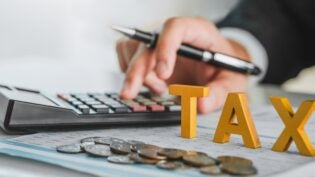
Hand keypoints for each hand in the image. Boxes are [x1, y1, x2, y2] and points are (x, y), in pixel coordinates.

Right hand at [116, 17, 249, 112]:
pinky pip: (126, 55)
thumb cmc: (225, 70)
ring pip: (132, 48)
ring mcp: (158, 42)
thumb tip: (199, 105)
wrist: (218, 67)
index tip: (164, 74)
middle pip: (147, 42)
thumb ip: (219, 94)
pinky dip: (132, 73)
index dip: (165, 47)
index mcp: (197, 32)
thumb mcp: (231, 83)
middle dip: (137, 70)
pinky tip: (152, 85)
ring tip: (159, 89)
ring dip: (137, 73)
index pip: (175, 27)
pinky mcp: (148, 52)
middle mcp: (174, 34)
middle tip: (130, 94)